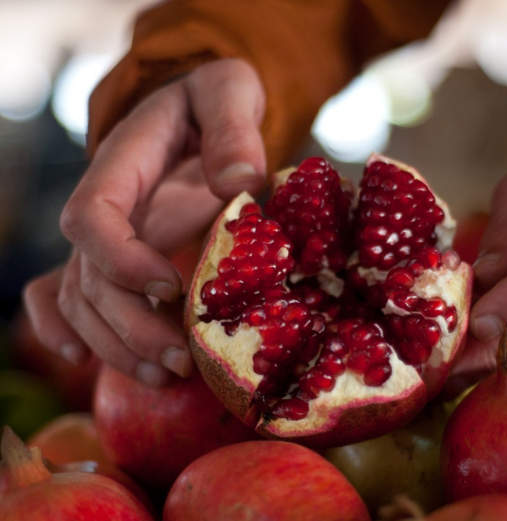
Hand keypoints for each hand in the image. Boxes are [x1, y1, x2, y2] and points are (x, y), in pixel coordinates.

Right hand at [23, 59, 266, 385]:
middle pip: (90, 277)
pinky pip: (67, 295)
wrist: (201, 110)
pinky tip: (85, 361)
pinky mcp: (120, 255)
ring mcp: (109, 236)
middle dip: (129, 326)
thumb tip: (240, 181)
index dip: (121, 260)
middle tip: (181, 361)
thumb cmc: (214, 100)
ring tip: (166, 377)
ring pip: (83, 300)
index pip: (94, 217)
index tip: (170, 289)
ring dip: (115, 345)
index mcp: (124, 165)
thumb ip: (233, 126)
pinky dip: (67, 329)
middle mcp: (107, 207)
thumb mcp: (229, 90)